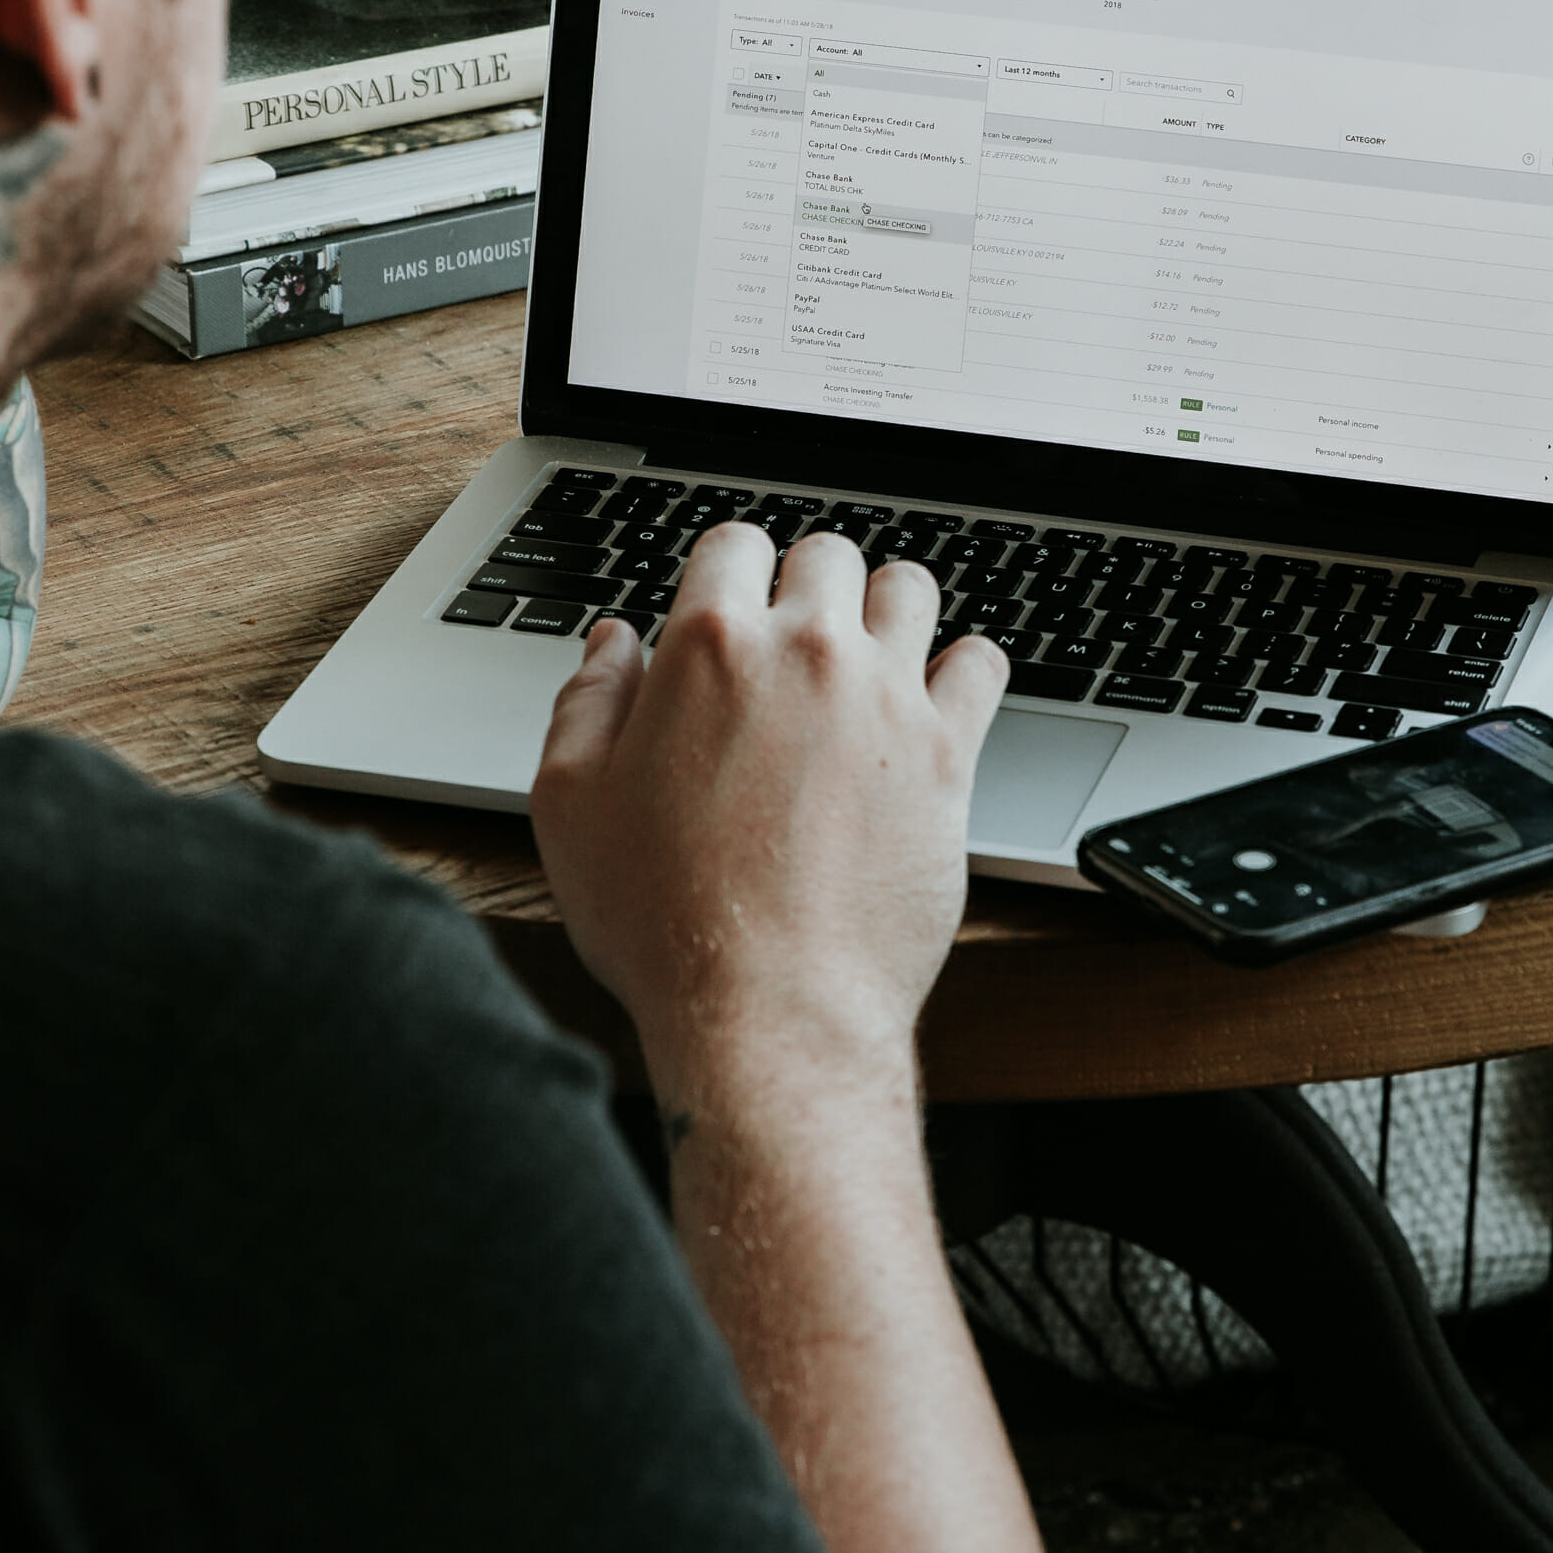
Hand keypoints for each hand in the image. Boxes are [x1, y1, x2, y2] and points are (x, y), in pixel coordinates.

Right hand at [531, 528, 1005, 1116]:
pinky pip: (982, 662)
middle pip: (828, 554)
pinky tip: (937, 698)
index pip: (733, 542)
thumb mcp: (570, 806)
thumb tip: (611, 643)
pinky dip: (963, 668)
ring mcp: (887, 698)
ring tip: (870, 658)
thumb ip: (586, 702)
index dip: (729, 571)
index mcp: (709, 649)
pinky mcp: (950, 754)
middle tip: (797, 639)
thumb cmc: (664, 922)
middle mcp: (807, 653)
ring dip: (887, 611)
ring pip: (911, 587)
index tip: (733, 605)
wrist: (769, 1010)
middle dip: (808, 585)